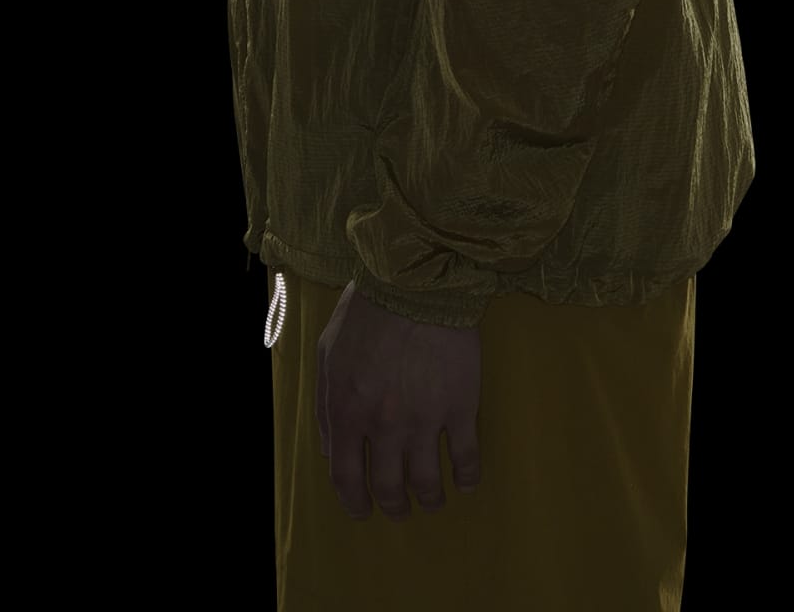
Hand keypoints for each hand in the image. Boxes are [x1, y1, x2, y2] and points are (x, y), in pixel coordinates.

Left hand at [316, 279, 482, 520]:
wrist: (416, 282)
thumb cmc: (368, 311)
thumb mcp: (328, 353)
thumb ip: (325, 404)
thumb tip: (328, 447)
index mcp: (348, 412)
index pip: (346, 477)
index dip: (353, 502)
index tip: (362, 511)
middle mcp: (384, 426)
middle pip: (388, 487)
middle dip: (393, 506)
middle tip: (400, 509)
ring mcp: (425, 419)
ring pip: (427, 481)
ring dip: (429, 499)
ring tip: (433, 500)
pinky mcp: (460, 406)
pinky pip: (466, 457)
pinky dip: (468, 477)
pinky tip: (467, 482)